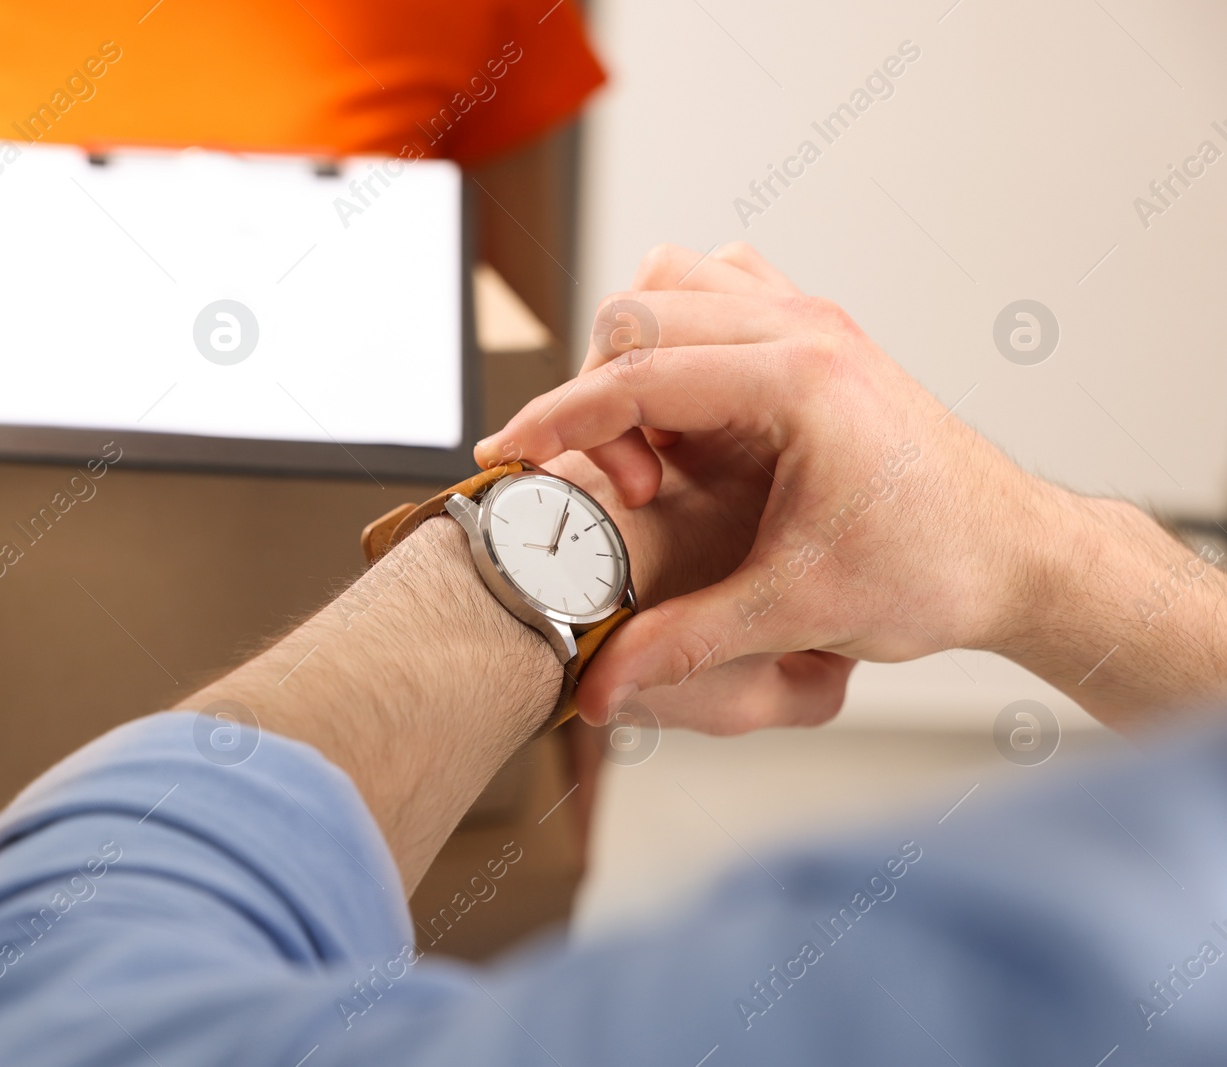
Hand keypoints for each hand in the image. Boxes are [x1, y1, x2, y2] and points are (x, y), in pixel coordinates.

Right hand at [478, 243, 1045, 729]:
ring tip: (650, 440)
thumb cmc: (934, 571)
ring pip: (673, 279)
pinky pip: (717, 285)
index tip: (506, 457)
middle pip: (640, 312)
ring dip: (635, 349)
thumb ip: (684, 643)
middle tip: (624, 489)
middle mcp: (805, 328)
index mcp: (800, 381)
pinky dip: (679, 327)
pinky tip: (686, 406)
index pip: (638, 373)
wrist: (1016, 553)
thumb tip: (597, 687)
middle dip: (598, 395)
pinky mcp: (816, 332)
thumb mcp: (798, 611)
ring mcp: (812, 319)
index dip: (556, 419)